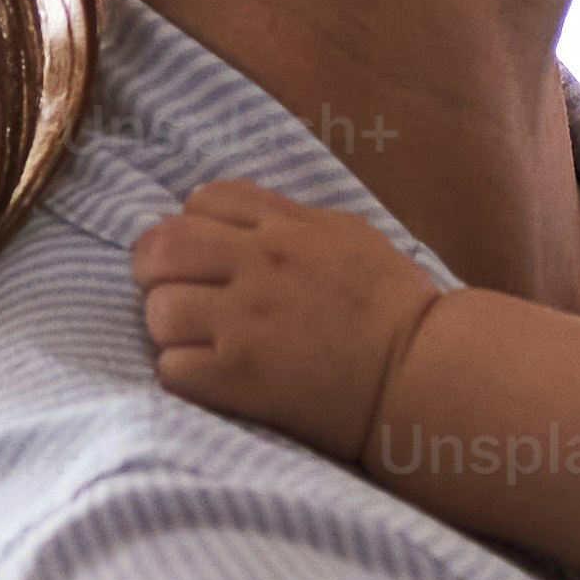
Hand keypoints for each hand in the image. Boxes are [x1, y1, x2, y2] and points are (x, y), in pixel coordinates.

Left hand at [130, 176, 440, 459]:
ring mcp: (247, 324)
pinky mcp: (241, 379)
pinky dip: (184, 374)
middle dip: (155, 268)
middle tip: (174, 292)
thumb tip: (233, 217)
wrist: (424, 376)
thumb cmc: (394, 308)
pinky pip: (172, 369)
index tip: (205, 254)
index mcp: (287, 228)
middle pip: (163, 247)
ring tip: (197, 341)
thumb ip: (288, 221)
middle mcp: (260, 266)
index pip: (203, 201)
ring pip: (159, 311)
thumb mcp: (348, 237)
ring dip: (169, 328)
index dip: (192, 224)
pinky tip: (211, 377)